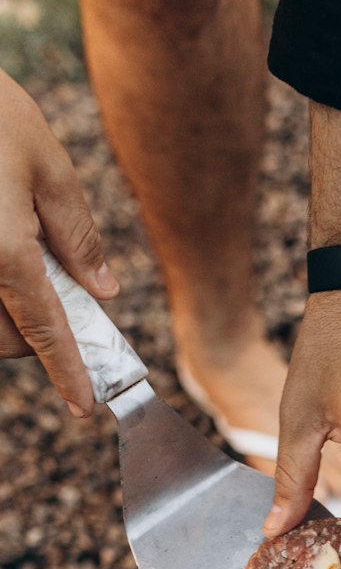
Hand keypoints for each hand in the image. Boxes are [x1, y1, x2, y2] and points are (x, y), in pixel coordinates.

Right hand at [0, 69, 118, 415]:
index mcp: (2, 251)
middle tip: (57, 302)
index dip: (68, 372)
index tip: (85, 406)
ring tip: (17, 265)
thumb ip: (76, 233)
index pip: (44, 330)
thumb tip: (102, 286)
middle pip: (3, 337)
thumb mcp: (45, 162)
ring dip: (3, 317)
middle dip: (33, 336)